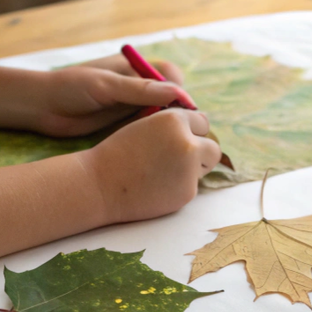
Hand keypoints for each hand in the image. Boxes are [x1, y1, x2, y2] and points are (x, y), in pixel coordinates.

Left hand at [34, 56, 195, 136]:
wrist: (40, 107)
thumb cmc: (70, 87)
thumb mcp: (107, 85)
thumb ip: (141, 90)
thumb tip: (178, 94)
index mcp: (134, 67)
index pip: (170, 76)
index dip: (178, 92)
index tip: (180, 111)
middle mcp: (136, 85)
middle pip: (168, 98)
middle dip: (174, 113)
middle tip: (175, 132)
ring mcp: (129, 106)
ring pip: (158, 116)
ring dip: (162, 127)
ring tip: (162, 141)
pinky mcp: (121, 124)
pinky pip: (143, 129)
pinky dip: (149, 136)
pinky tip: (148, 147)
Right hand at [78, 109, 219, 222]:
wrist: (99, 185)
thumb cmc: (118, 153)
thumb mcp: (145, 125)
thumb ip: (173, 124)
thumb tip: (203, 125)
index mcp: (174, 119)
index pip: (202, 122)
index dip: (190, 131)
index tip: (178, 139)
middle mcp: (186, 142)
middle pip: (212, 146)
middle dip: (200, 151)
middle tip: (177, 158)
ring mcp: (189, 169)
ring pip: (207, 166)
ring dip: (194, 168)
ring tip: (165, 170)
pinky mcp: (187, 192)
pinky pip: (194, 185)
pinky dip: (181, 186)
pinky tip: (159, 185)